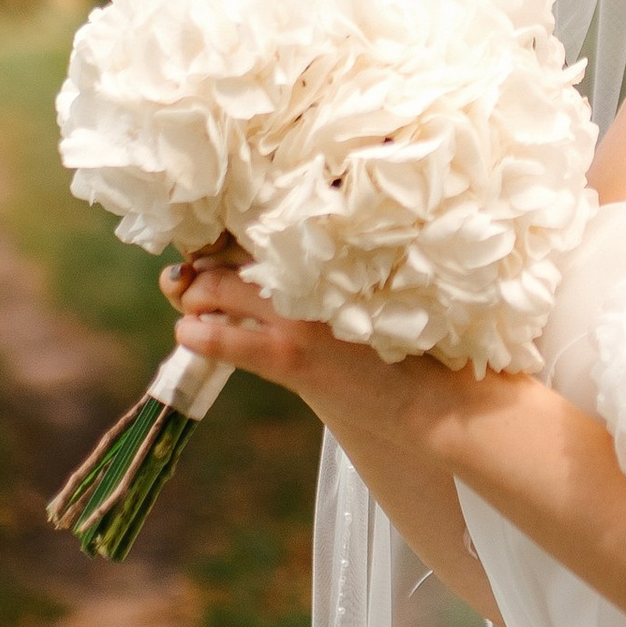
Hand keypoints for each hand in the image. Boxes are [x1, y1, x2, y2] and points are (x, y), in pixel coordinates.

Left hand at [163, 249, 485, 464]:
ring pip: (216, 290)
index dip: (228, 238)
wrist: (436, 396)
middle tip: (191, 278)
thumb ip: (338, 275)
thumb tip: (317, 273)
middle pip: (229, 254)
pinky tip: (189, 333)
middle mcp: (309, 272)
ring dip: (195, 296)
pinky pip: (225, 340)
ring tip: (192, 305)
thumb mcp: (380, 293)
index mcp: (331, 250)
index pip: (259, 229)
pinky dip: (200, 334)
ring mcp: (296, 313)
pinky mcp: (289, 356)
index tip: (215, 247)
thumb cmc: (420, 343)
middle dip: (202, 266)